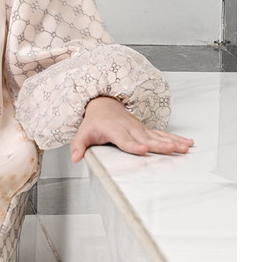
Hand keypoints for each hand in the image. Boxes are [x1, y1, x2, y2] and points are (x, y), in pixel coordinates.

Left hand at [69, 96, 193, 162]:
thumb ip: (79, 145)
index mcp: (115, 131)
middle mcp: (130, 129)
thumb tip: (75, 157)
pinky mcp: (146, 130)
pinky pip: (162, 134)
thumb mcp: (83, 133)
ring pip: (158, 136)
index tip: (142, 149)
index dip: (133, 145)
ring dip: (172, 142)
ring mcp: (140, 129)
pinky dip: (176, 138)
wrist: (103, 104)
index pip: (125, 140)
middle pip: (146, 139)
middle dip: (160, 145)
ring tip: (185, 147)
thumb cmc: (94, 122)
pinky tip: (187, 143)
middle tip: (172, 150)